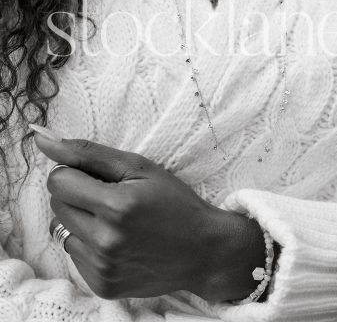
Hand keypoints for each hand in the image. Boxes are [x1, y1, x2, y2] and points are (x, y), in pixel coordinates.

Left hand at [34, 133, 264, 301]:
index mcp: (116, 206)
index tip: (100, 177)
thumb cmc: (174, 201)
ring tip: (117, 222)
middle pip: (57, 205)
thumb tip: (42, 138)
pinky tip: (118, 243)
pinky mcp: (103, 286)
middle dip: (78, 195)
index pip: (58, 180)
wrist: (204, 250)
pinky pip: (75, 256)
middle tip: (112, 197)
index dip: (76, 173)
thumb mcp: (139, 167)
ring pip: (63, 231)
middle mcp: (106, 241)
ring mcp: (103, 268)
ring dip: (83, 221)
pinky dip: (90, 245)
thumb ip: (88, 153)